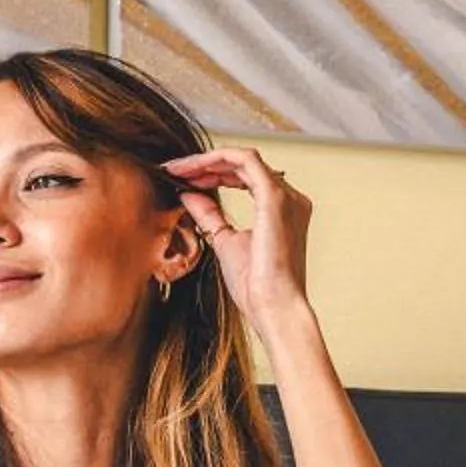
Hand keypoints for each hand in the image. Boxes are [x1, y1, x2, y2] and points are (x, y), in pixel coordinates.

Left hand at [161, 145, 312, 335]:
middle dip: (206, 165)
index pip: (246, 178)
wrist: (273, 307)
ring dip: (207, 160)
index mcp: (282, 210)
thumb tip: (190, 195)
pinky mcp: (274, 197)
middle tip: (175, 170)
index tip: (184, 179)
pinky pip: (244, 160)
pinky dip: (216, 160)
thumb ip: (211, 217)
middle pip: (244, 165)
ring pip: (243, 158)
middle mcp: (290, 198)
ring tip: (179, 168)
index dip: (213, 175)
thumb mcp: (225, 243)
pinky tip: (192, 169)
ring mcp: (286, 195)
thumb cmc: (256, 287)